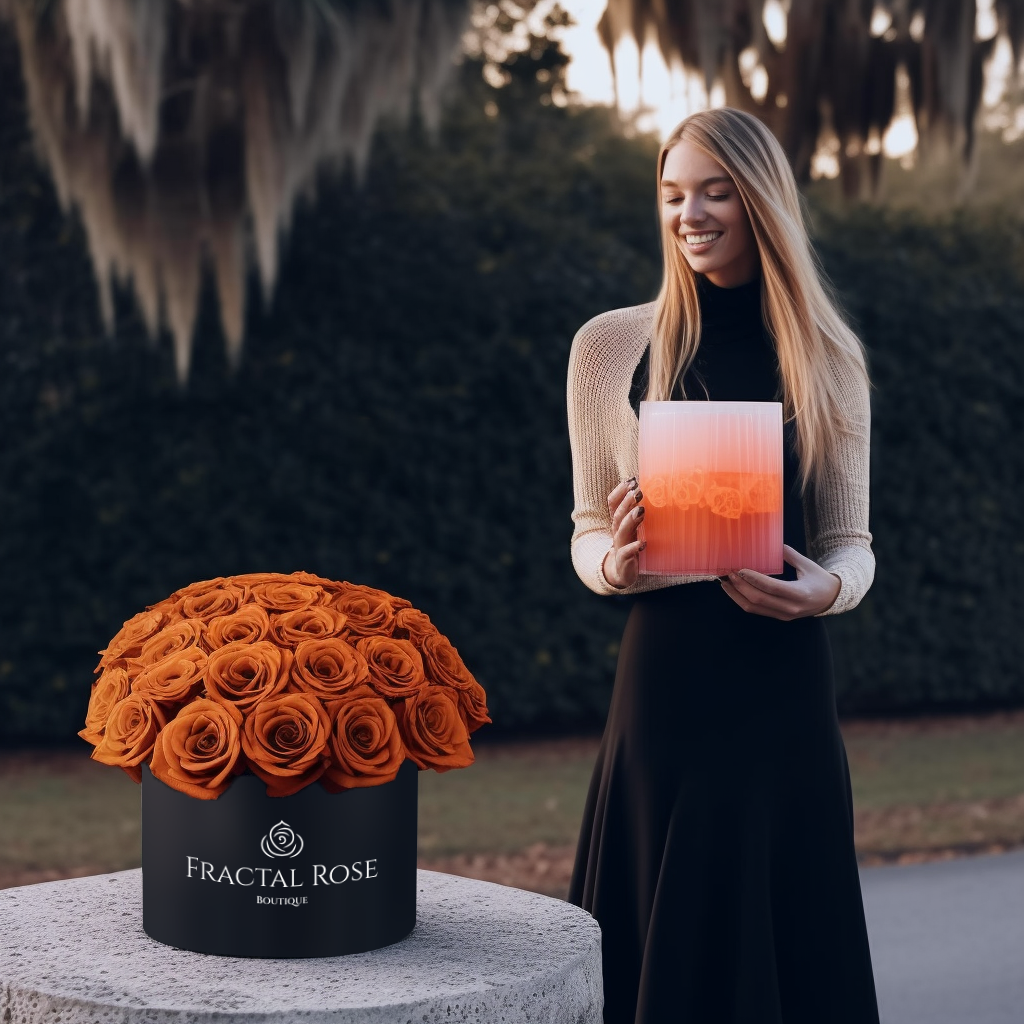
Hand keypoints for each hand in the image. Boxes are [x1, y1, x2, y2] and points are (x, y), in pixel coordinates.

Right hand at [602, 477, 646, 588]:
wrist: (621, 572)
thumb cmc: (630, 545)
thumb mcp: (634, 527)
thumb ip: (639, 512)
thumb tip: (657, 492)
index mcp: (618, 522)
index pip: (613, 503)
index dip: (620, 491)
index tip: (631, 480)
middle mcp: (617, 532)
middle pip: (618, 514)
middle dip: (627, 501)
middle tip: (638, 490)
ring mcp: (619, 545)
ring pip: (621, 530)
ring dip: (630, 519)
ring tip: (640, 510)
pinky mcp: (624, 560)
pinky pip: (626, 553)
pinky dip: (633, 547)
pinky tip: (643, 544)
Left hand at [719, 545, 840, 619]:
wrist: (832, 599)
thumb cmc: (820, 580)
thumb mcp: (808, 565)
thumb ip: (790, 555)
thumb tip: (774, 543)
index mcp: (800, 593)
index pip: (772, 587)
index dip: (754, 579)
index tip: (740, 569)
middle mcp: (791, 608)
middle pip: (759, 600)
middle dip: (740, 587)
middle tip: (728, 574)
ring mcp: (784, 615)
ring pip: (755, 608)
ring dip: (737, 596)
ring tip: (725, 583)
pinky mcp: (779, 617)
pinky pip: (757, 611)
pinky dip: (743, 601)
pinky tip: (735, 591)